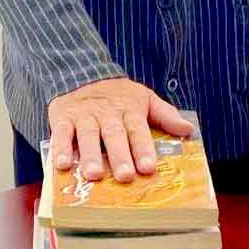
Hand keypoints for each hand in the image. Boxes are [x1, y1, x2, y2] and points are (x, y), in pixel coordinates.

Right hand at [49, 78, 192, 182]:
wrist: (81, 72)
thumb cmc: (117, 94)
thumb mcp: (144, 98)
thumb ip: (165, 115)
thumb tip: (188, 129)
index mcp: (129, 110)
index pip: (138, 130)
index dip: (143, 149)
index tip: (148, 167)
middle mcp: (107, 114)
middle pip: (114, 135)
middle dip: (120, 156)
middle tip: (124, 176)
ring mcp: (84, 116)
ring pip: (88, 135)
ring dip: (90, 155)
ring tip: (93, 174)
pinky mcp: (63, 118)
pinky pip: (61, 133)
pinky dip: (60, 148)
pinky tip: (62, 164)